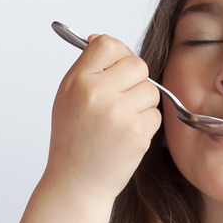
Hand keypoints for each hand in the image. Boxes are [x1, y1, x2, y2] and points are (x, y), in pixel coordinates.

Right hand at [44, 34, 161, 199]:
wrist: (76, 183)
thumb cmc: (74, 140)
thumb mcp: (68, 97)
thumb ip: (88, 69)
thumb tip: (104, 40)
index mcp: (77, 81)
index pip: (108, 44)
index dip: (118, 54)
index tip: (116, 67)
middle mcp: (97, 93)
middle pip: (137, 64)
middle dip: (135, 80)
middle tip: (122, 98)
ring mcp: (118, 113)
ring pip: (150, 90)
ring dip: (142, 104)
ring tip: (121, 121)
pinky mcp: (136, 133)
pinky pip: (155, 114)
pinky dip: (146, 124)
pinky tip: (127, 136)